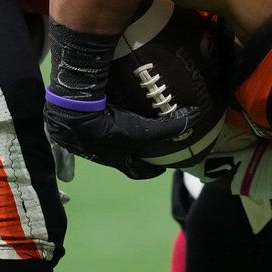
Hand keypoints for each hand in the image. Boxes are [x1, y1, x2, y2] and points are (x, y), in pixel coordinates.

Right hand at [44, 96, 199, 179]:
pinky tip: (105, 99)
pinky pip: (91, 121)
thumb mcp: (144, 130)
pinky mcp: (75, 124)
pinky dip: (99, 114)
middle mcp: (101, 153)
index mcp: (117, 159)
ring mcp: (85, 141)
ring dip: (115, 131)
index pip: (137, 171)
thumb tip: (196, 116)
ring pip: (104, 139)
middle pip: (120, 155)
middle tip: (146, 138)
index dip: (151, 170)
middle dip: (133, 149)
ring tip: (127, 115)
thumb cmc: (111, 129)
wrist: (75, 115)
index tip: (162, 166)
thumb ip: (171, 127)